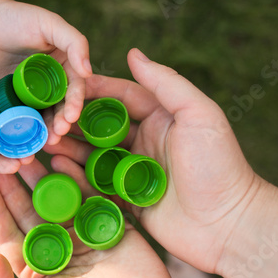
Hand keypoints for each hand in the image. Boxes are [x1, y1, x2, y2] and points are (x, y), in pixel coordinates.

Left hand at [0, 0, 91, 143]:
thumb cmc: (15, 18)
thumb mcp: (48, 24)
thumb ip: (73, 42)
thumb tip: (89, 71)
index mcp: (64, 65)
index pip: (74, 88)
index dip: (74, 103)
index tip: (71, 117)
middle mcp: (50, 83)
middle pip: (59, 107)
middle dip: (60, 122)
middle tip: (57, 135)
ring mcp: (29, 95)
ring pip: (41, 116)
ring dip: (44, 131)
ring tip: (44, 143)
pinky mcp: (10, 102)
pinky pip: (18, 119)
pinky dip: (22, 130)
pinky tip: (22, 140)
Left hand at [0, 158, 173, 277]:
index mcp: (37, 267)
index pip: (8, 235)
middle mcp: (58, 246)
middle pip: (30, 210)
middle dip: (15, 185)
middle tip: (1, 159)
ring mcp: (84, 233)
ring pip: (58, 198)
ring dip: (42, 175)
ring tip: (27, 152)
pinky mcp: (110, 224)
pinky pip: (91, 196)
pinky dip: (78, 177)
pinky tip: (61, 160)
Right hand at [43, 48, 258, 273]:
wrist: (229, 225)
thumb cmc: (218, 165)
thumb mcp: (198, 115)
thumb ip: (166, 83)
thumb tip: (133, 52)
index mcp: (161, 117)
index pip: (121, 96)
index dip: (94, 90)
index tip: (67, 86)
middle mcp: (145, 141)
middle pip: (102, 126)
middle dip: (77, 120)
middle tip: (51, 119)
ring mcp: (134, 171)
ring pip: (95, 154)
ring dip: (72, 147)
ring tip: (48, 142)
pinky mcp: (128, 198)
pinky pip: (97, 183)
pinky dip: (78, 175)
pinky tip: (59, 167)